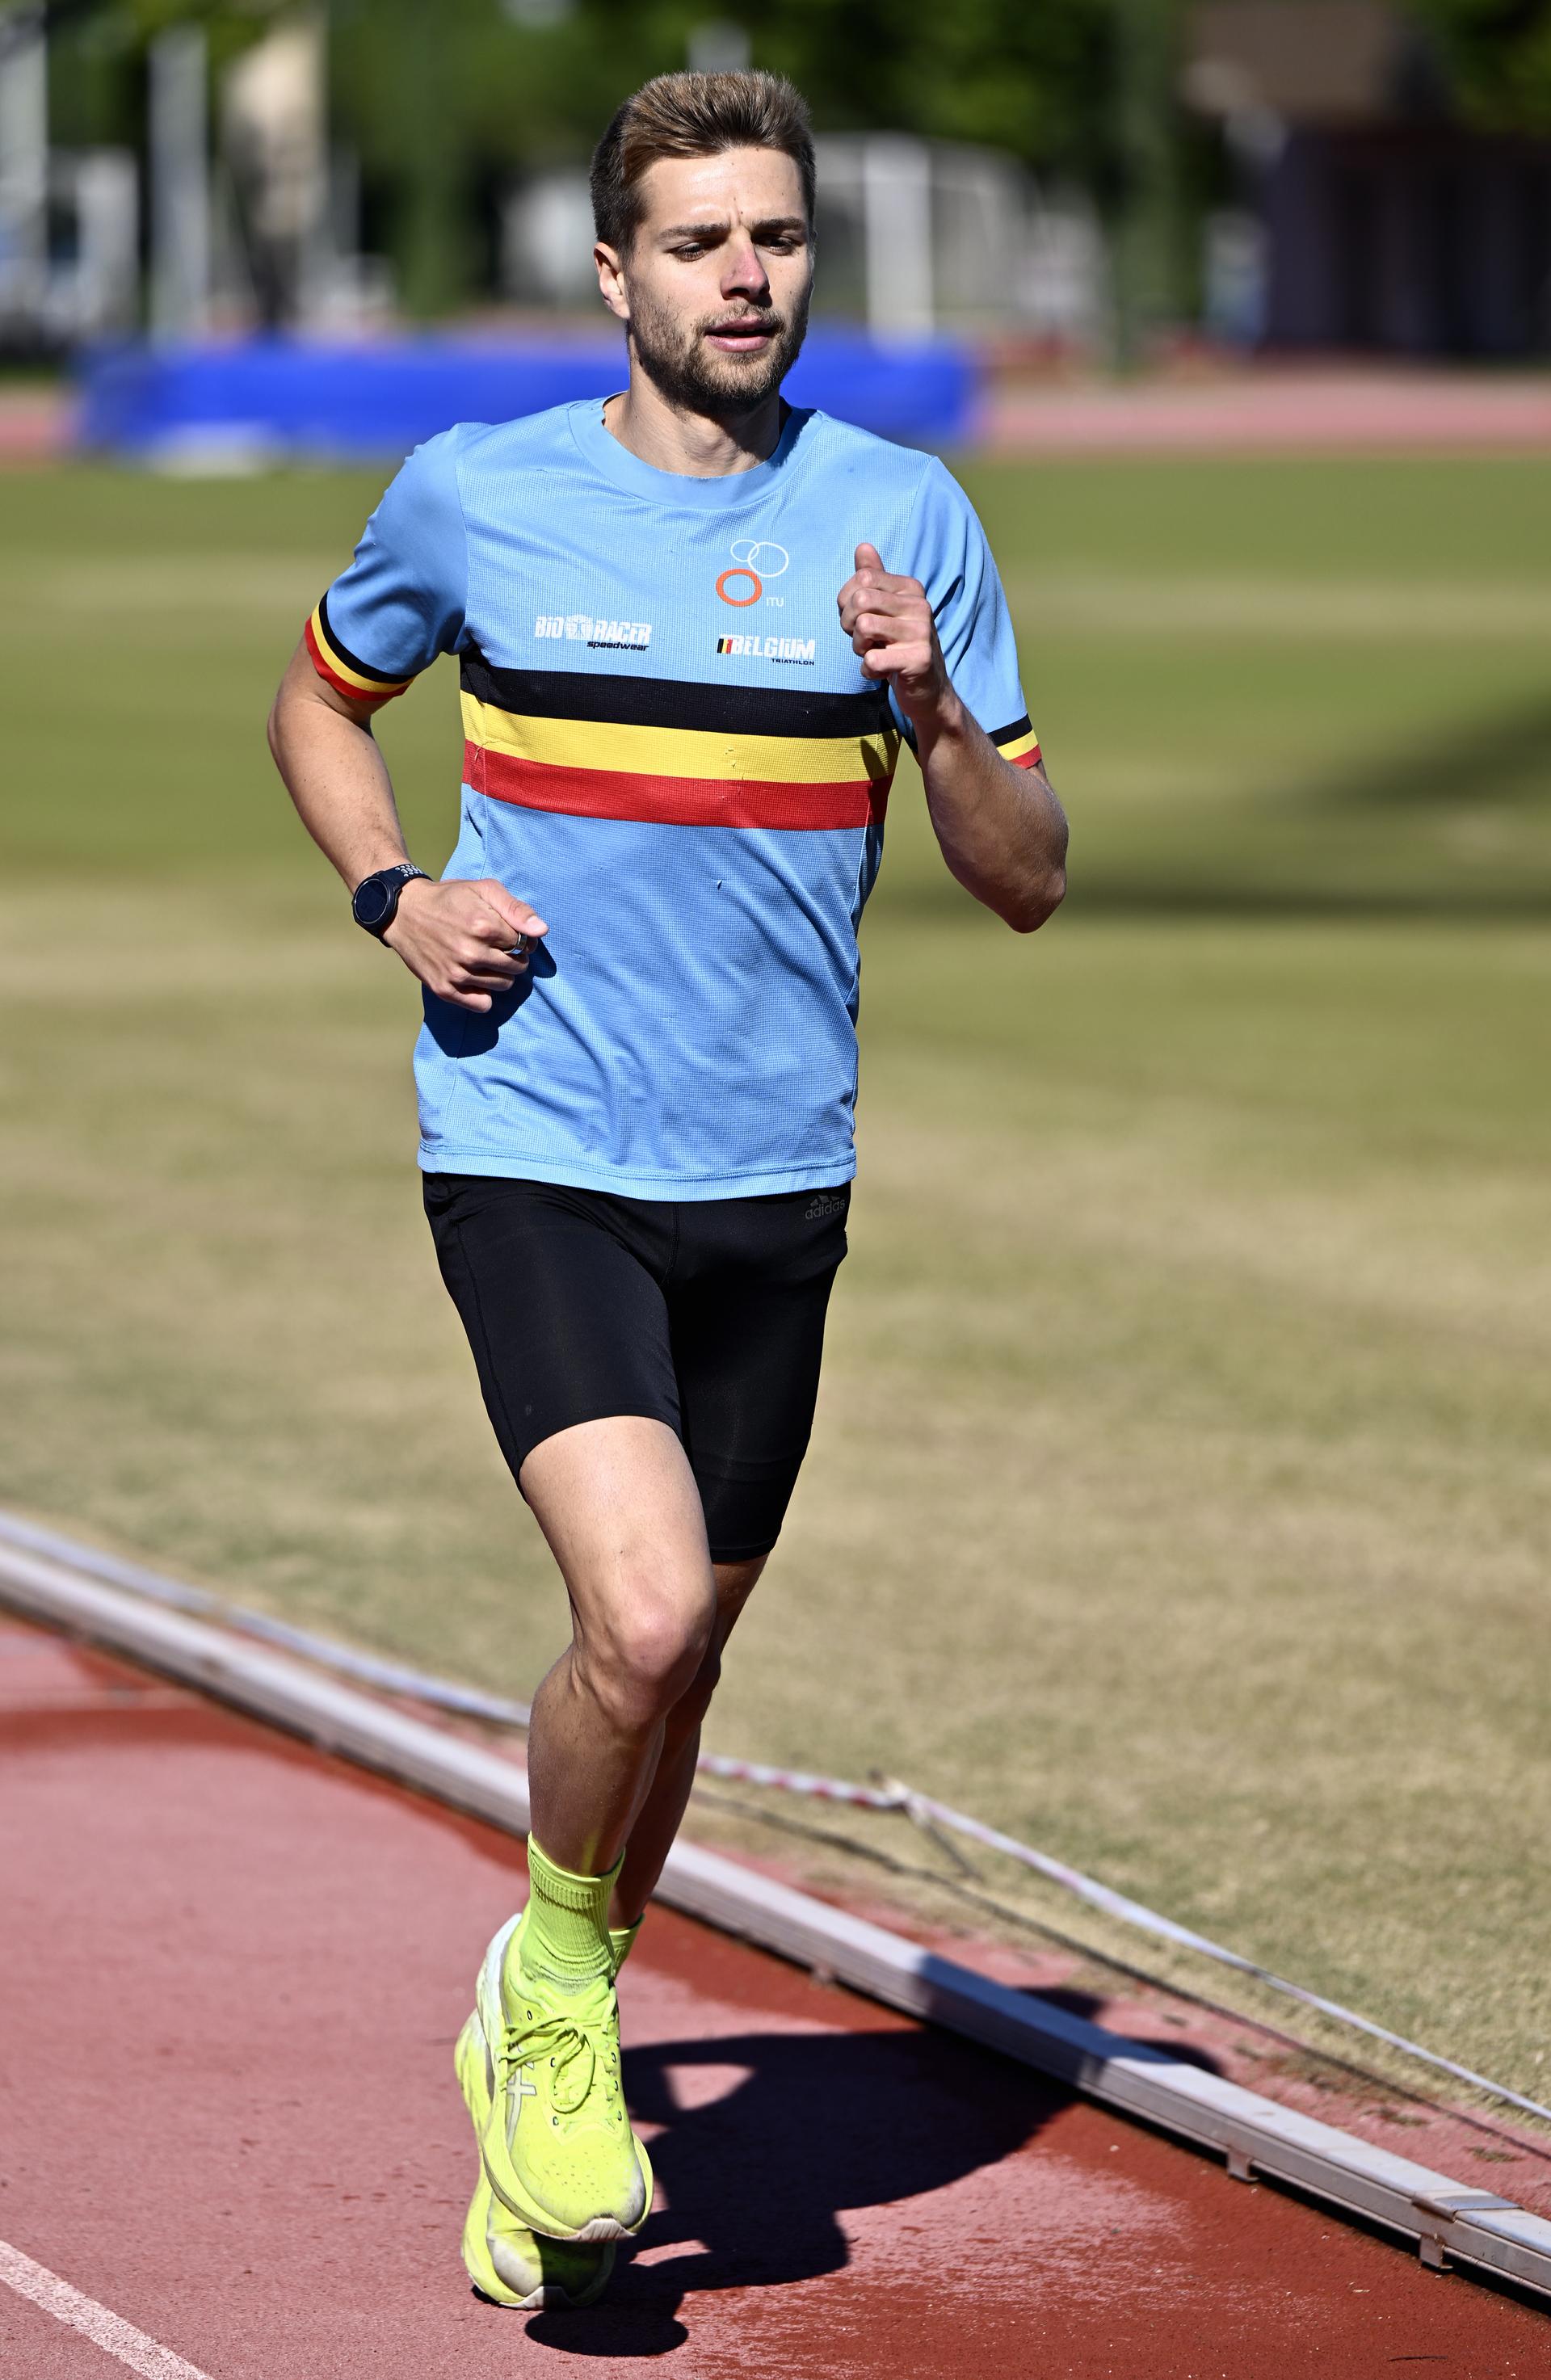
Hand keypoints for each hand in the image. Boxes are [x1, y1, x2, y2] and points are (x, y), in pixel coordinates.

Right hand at [383, 875, 547, 1012]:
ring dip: (501, 974)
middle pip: (517, 967)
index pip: (524, 943)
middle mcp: (471, 953)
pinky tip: (476, 979)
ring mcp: (457, 973)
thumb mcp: (484, 889)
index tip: (507, 933)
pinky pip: (482, 1004)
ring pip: (503, 985)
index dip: (520, 937)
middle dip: (513, 957)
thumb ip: (516, 908)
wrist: (404, 912)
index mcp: (483, 926)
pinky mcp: (444, 989)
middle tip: (496, 946)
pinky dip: (484, 995)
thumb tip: (541, 931)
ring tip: (485, 959)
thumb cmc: (449, 898)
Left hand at [836, 543, 953, 726]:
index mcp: (911, 588)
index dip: (846, 601)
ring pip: (863, 627)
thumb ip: (875, 578)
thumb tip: (862, 547)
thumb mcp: (886, 609)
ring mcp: (922, 632)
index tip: (857, 618)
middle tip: (861, 639)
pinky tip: (881, 672)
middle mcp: (920, 605)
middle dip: (848, 623)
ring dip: (858, 648)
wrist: (928, 689)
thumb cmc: (899, 645)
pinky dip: (868, 671)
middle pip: (860, 600)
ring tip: (874, 653)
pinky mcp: (919, 660)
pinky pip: (872, 660)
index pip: (863, 578)